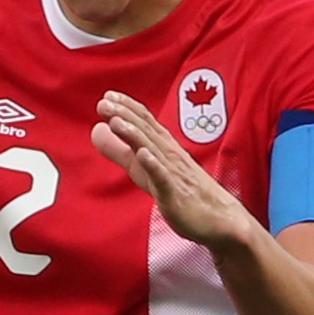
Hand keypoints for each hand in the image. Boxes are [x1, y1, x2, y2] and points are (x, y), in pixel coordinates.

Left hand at [93, 91, 255, 252]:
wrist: (218, 219)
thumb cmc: (180, 192)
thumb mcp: (142, 168)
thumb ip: (118, 150)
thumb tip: (95, 130)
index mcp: (163, 147)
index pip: (145, 122)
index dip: (127, 108)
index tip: (108, 95)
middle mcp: (169, 155)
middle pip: (145, 131)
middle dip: (125, 115)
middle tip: (104, 102)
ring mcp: (173, 174)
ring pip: (152, 150)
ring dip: (134, 135)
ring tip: (116, 122)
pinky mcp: (175, 195)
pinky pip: (164, 179)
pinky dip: (153, 166)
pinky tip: (142, 155)